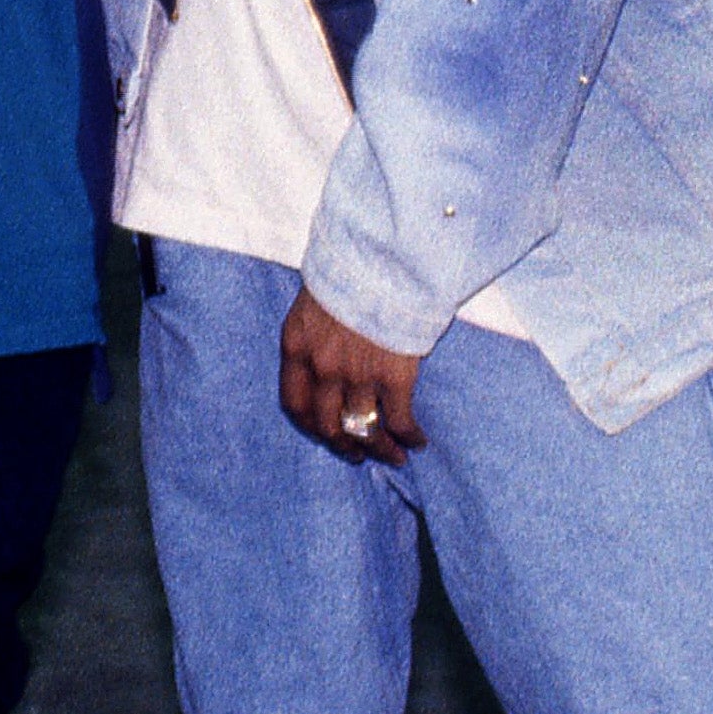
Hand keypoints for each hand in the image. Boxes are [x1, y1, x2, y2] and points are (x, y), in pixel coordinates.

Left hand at [279, 289, 427, 464]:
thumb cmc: (350, 272)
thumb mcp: (314, 302)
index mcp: (296, 347)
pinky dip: (409, 435)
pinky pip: (400, 420)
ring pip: (364, 430)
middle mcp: (322, 368)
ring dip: (381, 449)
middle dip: (345, 446)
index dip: (310, 426)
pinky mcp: (394, 376)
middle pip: (327, 425)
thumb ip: (314, 335)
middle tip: (359, 455)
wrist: (382, 257)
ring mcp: (357, 375)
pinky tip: (418, 440)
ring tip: (395, 456)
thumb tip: (322, 357)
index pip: (294, 403)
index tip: (323, 434)